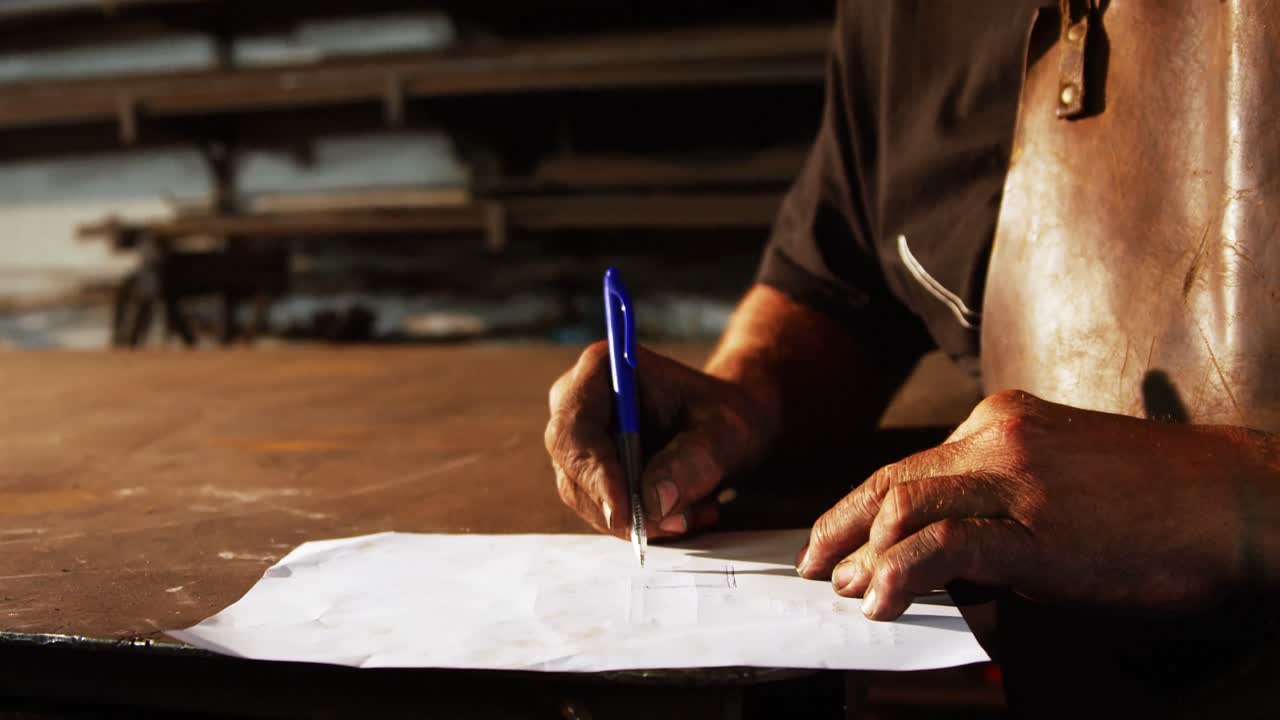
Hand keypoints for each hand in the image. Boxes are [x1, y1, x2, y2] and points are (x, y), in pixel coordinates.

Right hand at [545, 342, 769, 538]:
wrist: (723, 429)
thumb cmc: (723, 417)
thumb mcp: (723, 433)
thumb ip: (692, 462)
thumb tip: (654, 502)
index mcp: (602, 370)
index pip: (575, 428)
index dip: (594, 472)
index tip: (625, 510)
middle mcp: (577, 404)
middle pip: (573, 468)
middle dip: (623, 505)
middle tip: (677, 524)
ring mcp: (578, 442)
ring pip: (587, 499)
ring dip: (641, 519)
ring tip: (698, 511)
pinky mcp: (588, 475)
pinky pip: (602, 512)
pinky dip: (644, 523)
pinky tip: (686, 513)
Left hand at [797, 390, 1267, 620]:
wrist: (1236, 496)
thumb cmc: (1158, 498)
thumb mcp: (1063, 476)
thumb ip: (1001, 500)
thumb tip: (947, 554)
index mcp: (1002, 419)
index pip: (911, 464)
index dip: (862, 504)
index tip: (838, 536)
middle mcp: (999, 436)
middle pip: (892, 480)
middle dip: (840, 526)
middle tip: (812, 564)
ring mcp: (1017, 477)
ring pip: (906, 505)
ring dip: (862, 554)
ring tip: (841, 589)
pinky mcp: (1038, 526)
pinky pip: (946, 545)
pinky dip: (902, 573)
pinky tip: (883, 601)